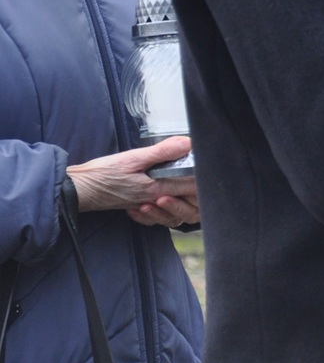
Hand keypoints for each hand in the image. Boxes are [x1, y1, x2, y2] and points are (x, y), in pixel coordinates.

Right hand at [69, 137, 198, 225]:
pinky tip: (162, 201)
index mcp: (156, 188)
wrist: (77, 190)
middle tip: (200, 179)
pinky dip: (164, 214)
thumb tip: (187, 143)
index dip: (204, 180)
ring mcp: (145, 207)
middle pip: (188, 207)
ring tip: (183, 189)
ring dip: (182, 206)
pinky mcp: (137, 208)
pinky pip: (158, 219)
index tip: (208, 168)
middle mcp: (153, 201)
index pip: (191, 188)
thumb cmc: (101, 174)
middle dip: (198, 197)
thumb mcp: (132, 158)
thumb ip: (161, 152)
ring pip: (175, 217)